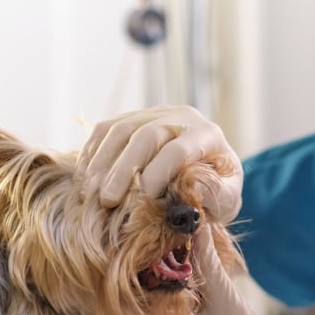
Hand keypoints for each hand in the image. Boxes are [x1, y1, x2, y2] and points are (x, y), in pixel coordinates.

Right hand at [76, 106, 242, 222]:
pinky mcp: (134, 118)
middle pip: (145, 136)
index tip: (144, 200)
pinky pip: (106, 128)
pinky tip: (86, 179)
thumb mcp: (228, 197)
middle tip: (108, 201)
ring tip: (91, 193)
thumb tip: (188, 191)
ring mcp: (156, 113)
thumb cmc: (218, 190)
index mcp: (208, 135)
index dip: (157, 175)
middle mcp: (182, 117)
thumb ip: (215, 195)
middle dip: (124, 170)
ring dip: (102, 162)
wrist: (211, 172)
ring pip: (121, 129)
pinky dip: (92, 153)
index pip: (177, 150)